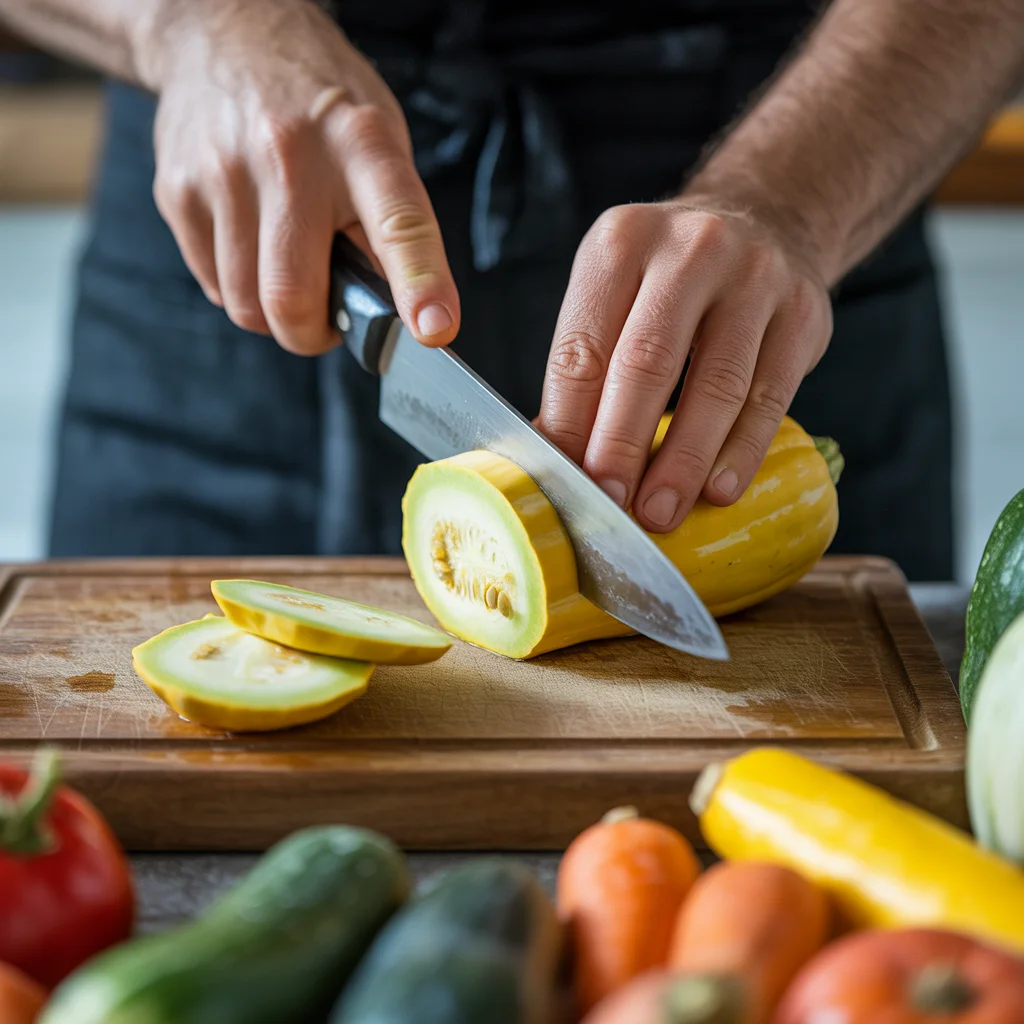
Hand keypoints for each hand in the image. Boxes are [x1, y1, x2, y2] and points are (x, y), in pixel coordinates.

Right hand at [143, 0, 458, 353]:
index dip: (419, 284)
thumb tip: (402, 313)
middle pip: (292, 298)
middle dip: (314, 333)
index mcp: (361, 143)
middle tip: (328, 318)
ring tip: (290, 268)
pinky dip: (238, 287)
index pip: (399, 223)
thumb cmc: (320, 108)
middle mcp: (289, 155)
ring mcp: (223, 172)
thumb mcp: (379, 143)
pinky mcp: (177, 191)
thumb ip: (391, 225)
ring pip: (247, 306)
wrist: (224, 33)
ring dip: (274, 313)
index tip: (433, 330)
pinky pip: (213, 286)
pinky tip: (252, 244)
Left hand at [537, 198, 832, 532]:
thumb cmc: (671, 279)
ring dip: (683, 460)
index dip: (570, 423)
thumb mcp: (616, 291)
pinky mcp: (805, 313)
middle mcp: (689, 250)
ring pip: (716, 385)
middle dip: (621, 445)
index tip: (565, 480)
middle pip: (646, 363)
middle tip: (610, 503)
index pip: (584, 347)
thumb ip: (587, 363)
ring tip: (660, 512)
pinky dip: (743, 450)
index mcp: (621, 243)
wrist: (766, 220)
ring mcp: (755, 277)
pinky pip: (770, 395)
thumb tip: (554, 451)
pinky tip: (719, 490)